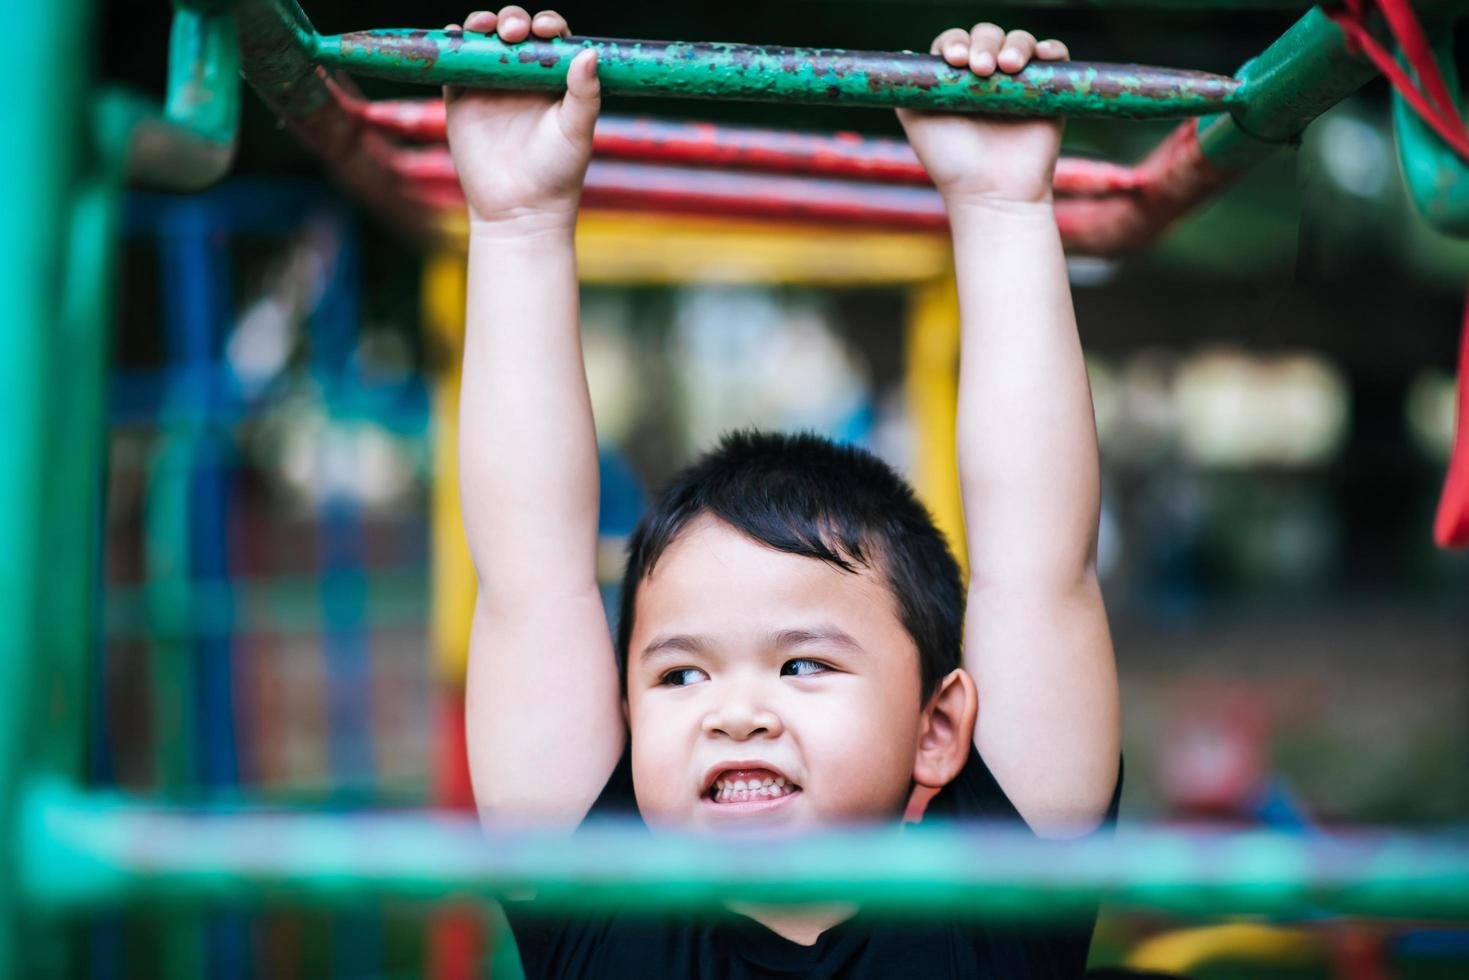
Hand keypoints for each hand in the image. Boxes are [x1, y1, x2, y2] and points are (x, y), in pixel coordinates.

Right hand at [444, 7, 599, 227]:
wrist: (519, 209)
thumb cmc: (556, 173)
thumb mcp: (577, 131)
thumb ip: (585, 93)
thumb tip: (590, 52)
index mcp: (554, 80)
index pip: (551, 38)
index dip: (547, 25)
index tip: (546, 30)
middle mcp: (522, 77)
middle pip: (515, 31)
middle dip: (513, 19)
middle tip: (513, 31)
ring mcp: (490, 86)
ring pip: (483, 40)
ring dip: (481, 24)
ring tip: (483, 27)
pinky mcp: (462, 98)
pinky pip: (454, 63)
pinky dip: (452, 44)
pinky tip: (455, 36)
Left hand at [897, 25, 1069, 206]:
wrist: (992, 193)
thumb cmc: (952, 163)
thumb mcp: (917, 123)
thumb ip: (908, 89)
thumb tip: (908, 56)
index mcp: (957, 81)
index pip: (956, 43)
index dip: (955, 43)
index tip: (955, 60)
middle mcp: (988, 78)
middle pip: (988, 36)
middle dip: (984, 44)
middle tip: (981, 69)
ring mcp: (1019, 83)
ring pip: (1020, 41)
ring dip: (1015, 45)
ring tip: (1008, 67)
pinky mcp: (1048, 92)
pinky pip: (1055, 57)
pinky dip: (1051, 49)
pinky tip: (1041, 56)